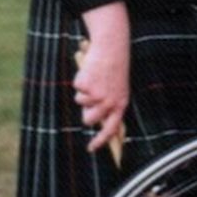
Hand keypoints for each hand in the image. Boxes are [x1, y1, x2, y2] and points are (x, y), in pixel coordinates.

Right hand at [74, 1, 129, 151]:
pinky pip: (76, 88)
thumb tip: (91, 118)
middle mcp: (109, 103)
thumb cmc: (114, 68)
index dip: (100, 141)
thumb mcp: (117, 88)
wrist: (112, 48)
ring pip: (80, 102)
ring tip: (94, 77)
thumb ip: (108, 104)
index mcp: (120, 104)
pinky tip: (90, 70)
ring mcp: (96, 95)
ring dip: (83, 91)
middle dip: (85, 111)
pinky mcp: (85, 86)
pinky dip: (80, 78)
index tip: (91, 148)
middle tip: (90, 95)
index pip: (111, 129)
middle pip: (88, 119)